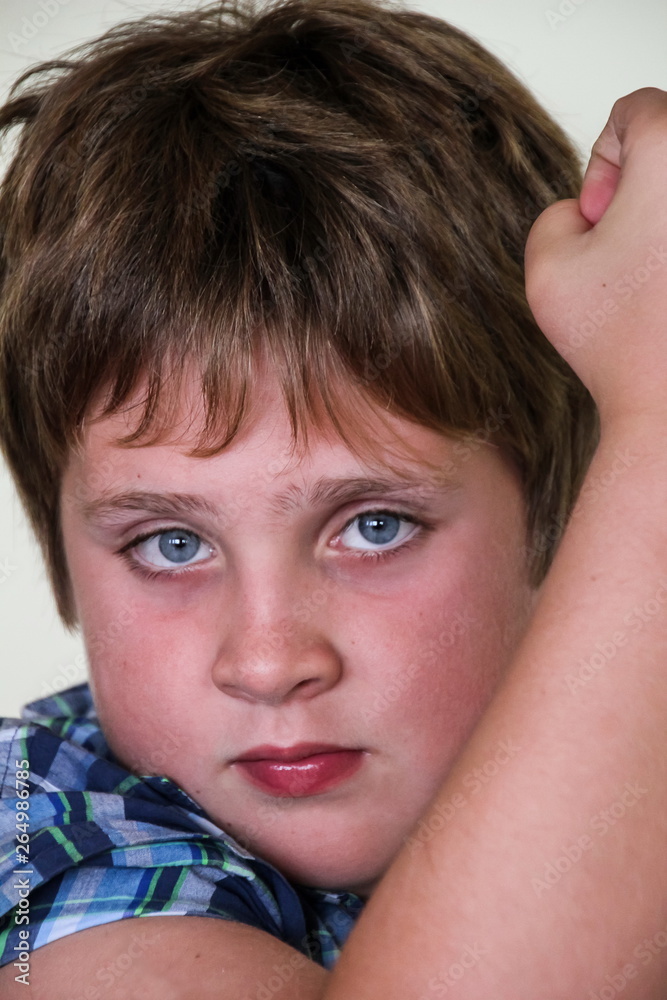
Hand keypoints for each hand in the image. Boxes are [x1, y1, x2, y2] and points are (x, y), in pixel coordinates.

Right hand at [524, 87, 666, 428]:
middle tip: (623, 248)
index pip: (637, 109)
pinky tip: (666, 302)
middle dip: (641, 190)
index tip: (601, 217)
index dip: (603, 159)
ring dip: (661, 229)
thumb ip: (555, 214)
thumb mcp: (546, 264)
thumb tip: (586, 214)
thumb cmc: (618, 341)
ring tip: (647, 280)